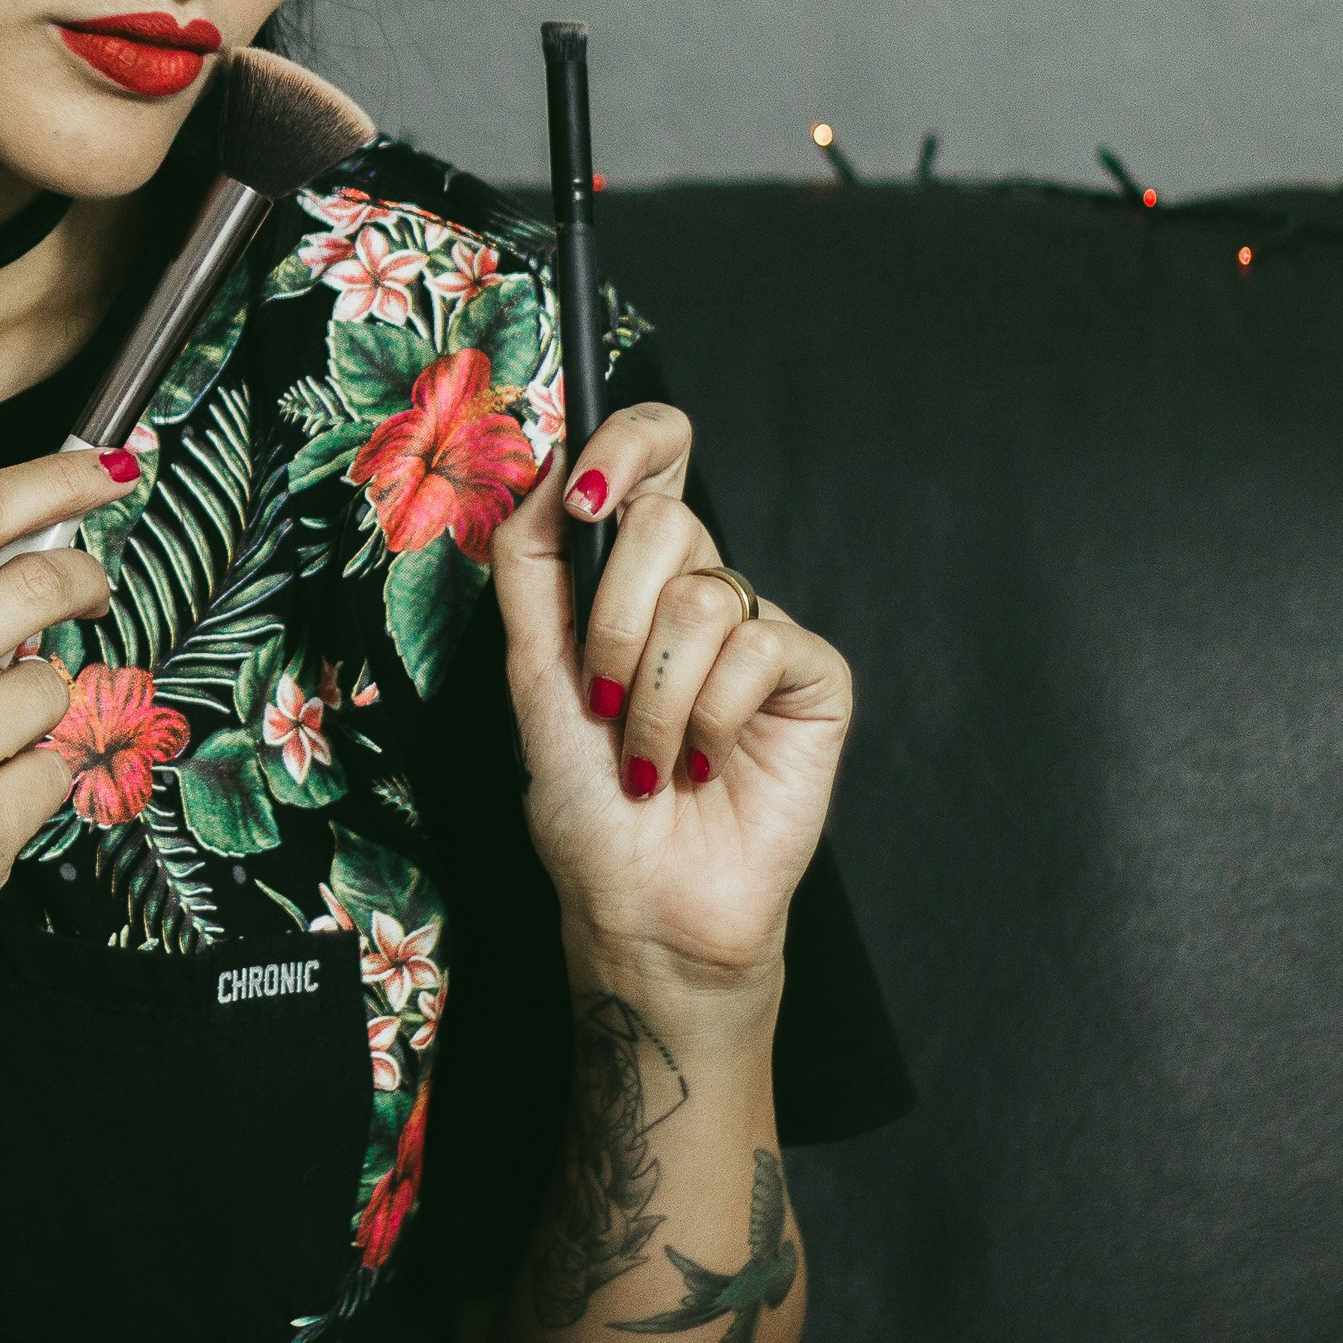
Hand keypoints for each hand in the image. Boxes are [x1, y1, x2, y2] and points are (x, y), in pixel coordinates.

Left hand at [486, 403, 852, 991]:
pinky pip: (756, 649)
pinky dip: (708, 719)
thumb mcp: (531, 671)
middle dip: (611, 624)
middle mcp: (696, 588)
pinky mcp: (812, 676)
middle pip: (664, 520)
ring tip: (649, 758)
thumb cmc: (584, 802)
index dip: (629, 441)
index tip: (588, 490)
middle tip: (603, 702)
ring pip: (702, 594)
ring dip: (652, 695)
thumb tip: (546, 463)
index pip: (652, 456)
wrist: (642, 901)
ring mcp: (756, 630)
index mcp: (630, 577)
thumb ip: (533, 563)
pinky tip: (703, 765)